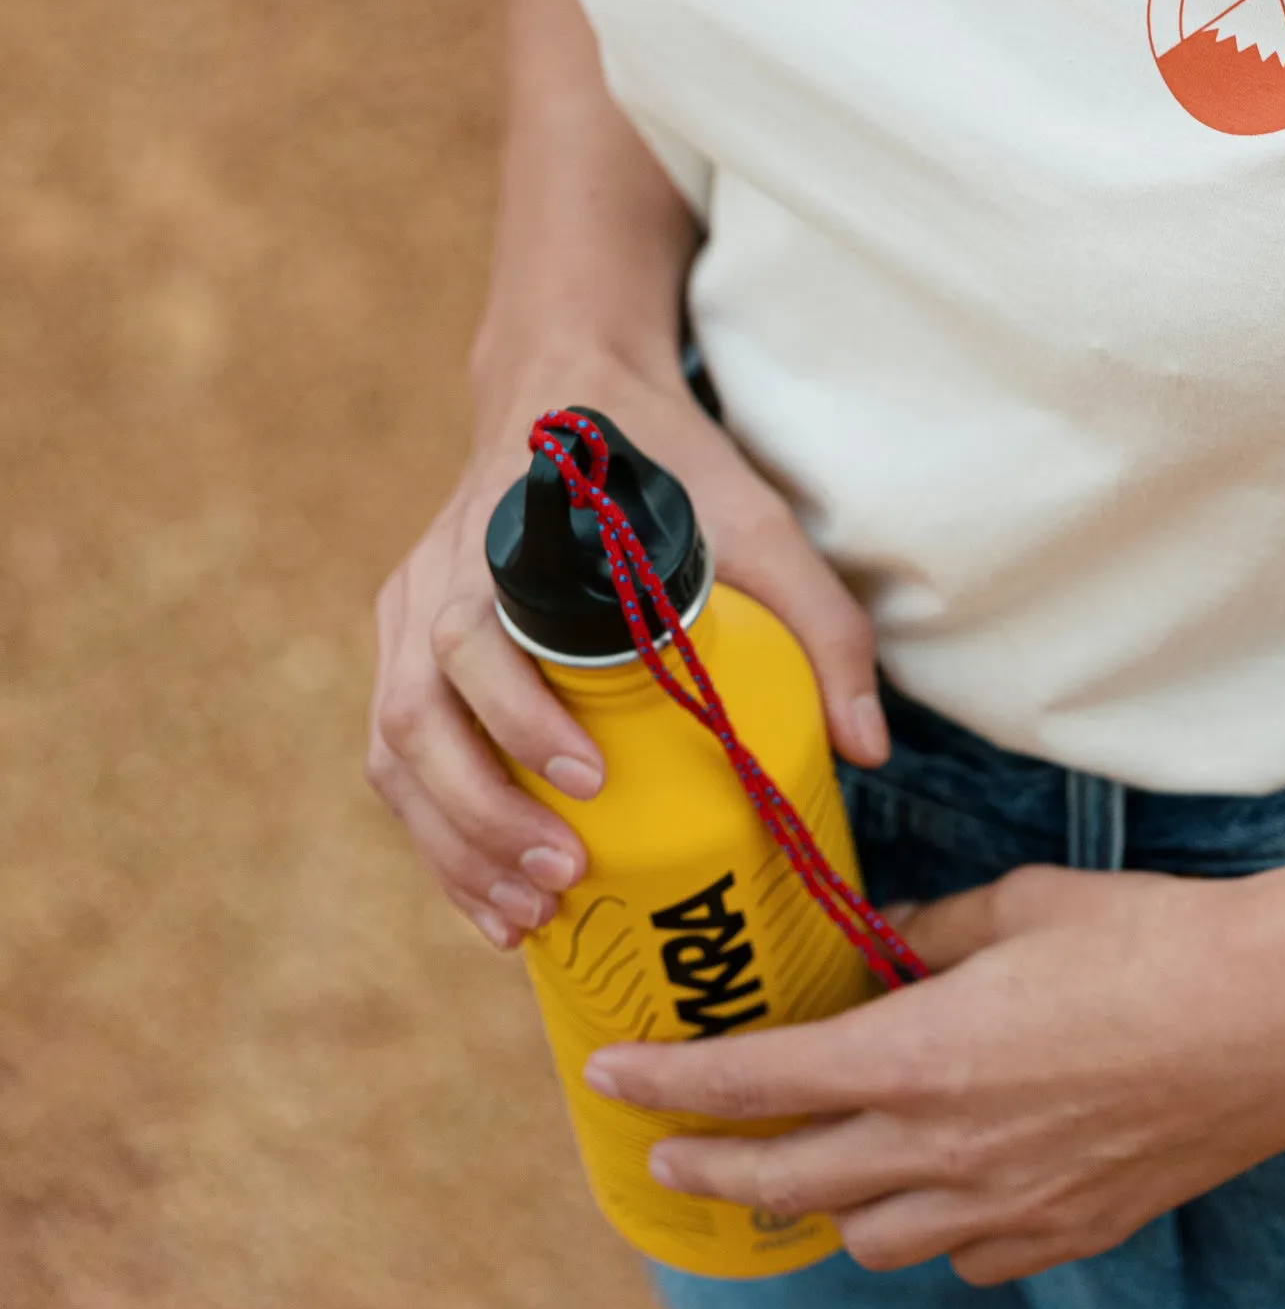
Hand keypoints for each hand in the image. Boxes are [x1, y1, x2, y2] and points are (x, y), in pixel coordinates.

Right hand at [366, 357, 887, 950]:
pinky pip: (398, 755)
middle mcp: (432, 585)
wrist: (570, 388)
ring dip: (451, 844)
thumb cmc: (664, 467)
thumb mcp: (757, 521)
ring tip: (523, 920)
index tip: (591, 781)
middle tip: (562, 882)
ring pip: (395, 751)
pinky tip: (492, 897)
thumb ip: (820, 621)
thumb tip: (865, 749)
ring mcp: (407, 619)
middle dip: (482, 816)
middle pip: (417, 718)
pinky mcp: (406, 651)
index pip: (475, 641)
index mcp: (501, 546)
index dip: (519, 722)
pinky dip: (438, 834)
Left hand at [584, 865, 1284, 1282]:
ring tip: (820, 1169)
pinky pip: (971, 1256)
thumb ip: (933, 934)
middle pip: (789, 1186)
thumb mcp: (1024, 905)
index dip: (670, 1086)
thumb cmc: (1155, 940)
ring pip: (874, 1239)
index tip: (609, 1078)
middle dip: (714, 1173)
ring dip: (833, 1204)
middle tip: (667, 1164)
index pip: (755, 1085)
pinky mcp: (1072, 1232)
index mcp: (918, 1058)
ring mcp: (1010, 1208)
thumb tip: (884, 943)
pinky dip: (939, 1229)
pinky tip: (951, 1189)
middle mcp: (945, 1152)